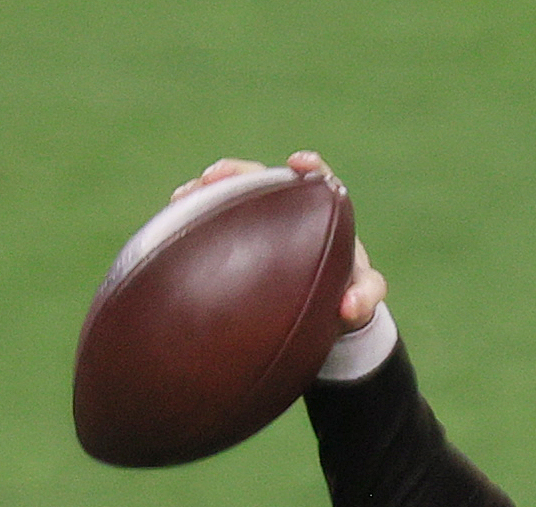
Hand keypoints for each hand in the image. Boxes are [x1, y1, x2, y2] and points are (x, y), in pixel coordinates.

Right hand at [172, 151, 384, 331]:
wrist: (322, 314)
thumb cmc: (346, 296)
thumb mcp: (360, 299)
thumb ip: (363, 298)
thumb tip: (350, 308)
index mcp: (324, 217)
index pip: (319, 182)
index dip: (310, 168)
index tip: (299, 162)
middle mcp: (290, 213)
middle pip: (263, 181)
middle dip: (237, 173)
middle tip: (214, 176)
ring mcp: (260, 225)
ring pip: (231, 199)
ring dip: (207, 194)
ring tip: (183, 197)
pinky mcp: (236, 241)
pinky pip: (213, 225)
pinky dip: (194, 220)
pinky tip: (171, 225)